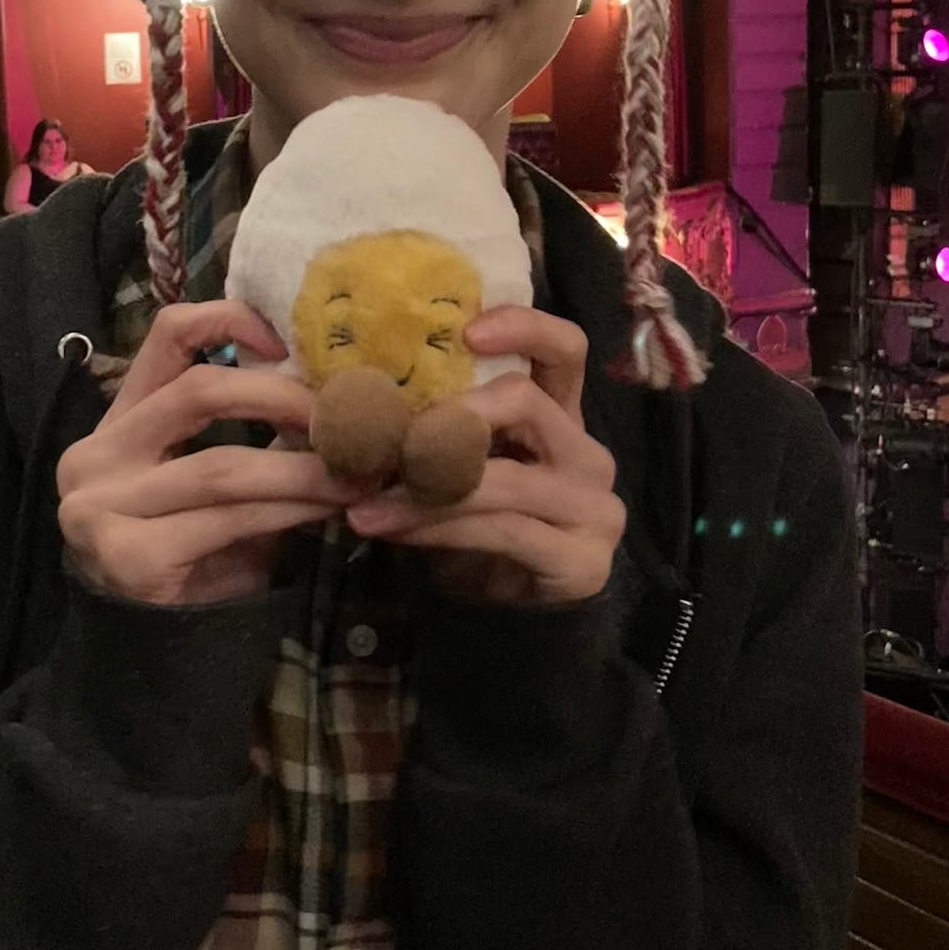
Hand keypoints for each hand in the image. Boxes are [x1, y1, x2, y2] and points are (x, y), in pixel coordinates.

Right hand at [56, 300, 363, 606]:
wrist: (157, 651)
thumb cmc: (198, 553)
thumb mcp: (217, 478)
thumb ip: (252, 429)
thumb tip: (335, 382)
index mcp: (117, 422)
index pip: (166, 335)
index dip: (231, 320)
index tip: (289, 341)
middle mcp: (94, 456)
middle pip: (197, 391)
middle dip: (282, 398)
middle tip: (345, 416)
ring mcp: (101, 508)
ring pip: (221, 465)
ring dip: (301, 466)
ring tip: (356, 470)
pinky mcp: (128, 556)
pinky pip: (227, 520)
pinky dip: (288, 511)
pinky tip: (327, 511)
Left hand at [346, 307, 624, 605]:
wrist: (507, 622)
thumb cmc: (475, 529)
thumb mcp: (458, 470)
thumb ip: (436, 431)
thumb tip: (354, 398)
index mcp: (562, 418)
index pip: (566, 350)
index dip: (523, 327)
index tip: (467, 332)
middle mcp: (588, 454)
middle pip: (526, 402)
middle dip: (448, 418)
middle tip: (386, 441)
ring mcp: (594, 509)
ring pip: (503, 477)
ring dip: (424, 489)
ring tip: (363, 504)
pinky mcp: (583, 561)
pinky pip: (502, 530)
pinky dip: (438, 528)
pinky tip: (392, 532)